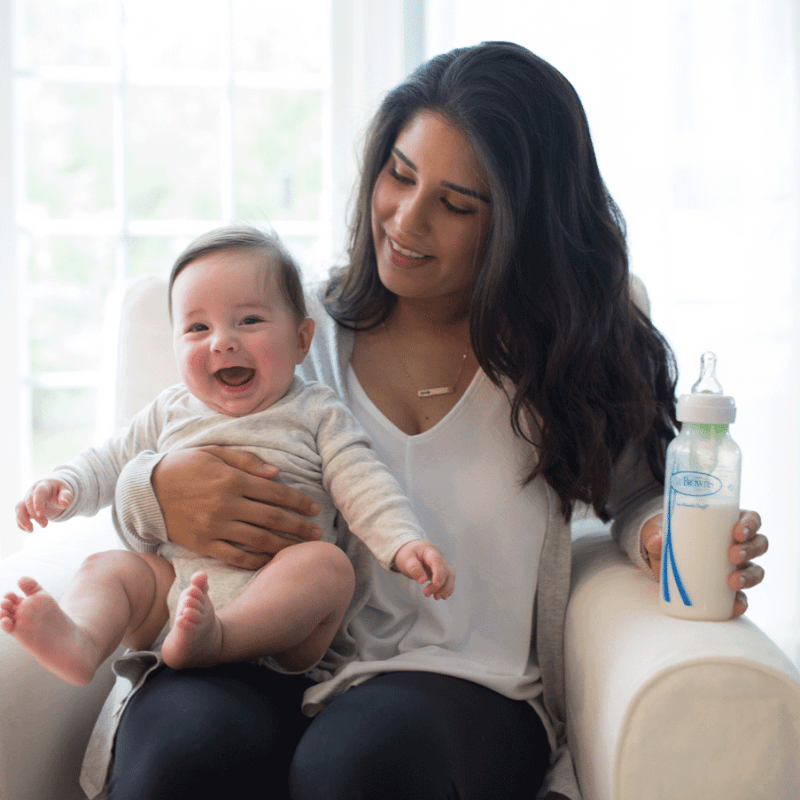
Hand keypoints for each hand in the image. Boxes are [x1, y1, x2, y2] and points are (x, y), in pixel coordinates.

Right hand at [16, 479, 72, 531]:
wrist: (53, 491)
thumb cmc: (60, 491)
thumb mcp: (66, 491)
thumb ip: (66, 496)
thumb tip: (65, 504)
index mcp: (44, 486)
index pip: (38, 493)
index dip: (38, 503)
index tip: (40, 514)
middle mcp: (32, 491)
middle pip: (28, 502)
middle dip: (35, 516)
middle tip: (45, 525)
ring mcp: (26, 499)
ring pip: (19, 508)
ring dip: (23, 520)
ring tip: (31, 530)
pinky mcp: (24, 508)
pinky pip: (19, 515)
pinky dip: (21, 523)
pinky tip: (29, 530)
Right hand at [152, 446, 322, 569]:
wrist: (146, 491)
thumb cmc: (183, 466)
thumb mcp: (214, 452)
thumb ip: (247, 461)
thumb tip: (277, 473)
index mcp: (232, 480)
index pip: (275, 493)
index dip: (298, 502)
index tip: (314, 508)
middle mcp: (226, 505)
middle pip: (272, 519)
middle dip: (299, 526)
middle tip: (318, 532)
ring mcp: (215, 527)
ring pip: (258, 540)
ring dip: (284, 544)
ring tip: (302, 547)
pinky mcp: (204, 544)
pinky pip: (235, 556)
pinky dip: (256, 560)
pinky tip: (270, 560)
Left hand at [393, 540, 455, 599]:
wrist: (412, 550)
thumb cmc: (409, 553)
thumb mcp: (406, 559)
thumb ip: (414, 568)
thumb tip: (422, 580)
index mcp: (430, 551)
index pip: (437, 561)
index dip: (438, 573)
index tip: (435, 584)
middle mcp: (439, 557)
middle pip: (445, 571)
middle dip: (438, 585)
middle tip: (426, 594)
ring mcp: (442, 565)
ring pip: (450, 576)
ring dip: (445, 588)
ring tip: (436, 597)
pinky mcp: (442, 572)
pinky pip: (449, 580)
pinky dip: (447, 588)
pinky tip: (442, 596)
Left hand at [641, 509, 766, 616]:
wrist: (660, 557)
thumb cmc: (667, 535)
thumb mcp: (659, 531)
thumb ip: (655, 534)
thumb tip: (655, 542)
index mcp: (727, 522)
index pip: (751, 519)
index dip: (751, 524)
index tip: (737, 531)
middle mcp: (737, 544)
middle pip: (759, 544)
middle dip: (750, 550)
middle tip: (732, 555)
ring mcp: (735, 567)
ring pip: (756, 570)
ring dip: (750, 576)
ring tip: (733, 581)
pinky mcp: (728, 589)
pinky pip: (742, 596)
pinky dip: (742, 602)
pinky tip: (737, 606)